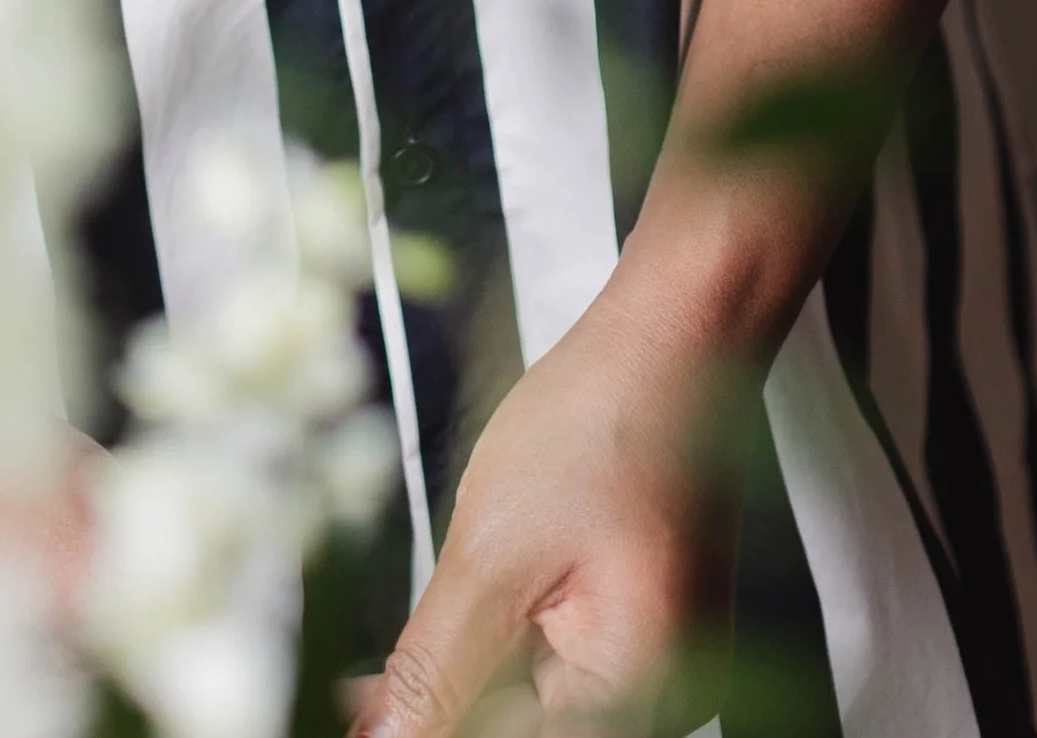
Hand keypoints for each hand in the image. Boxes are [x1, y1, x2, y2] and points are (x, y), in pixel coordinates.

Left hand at [360, 280, 744, 733]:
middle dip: (448, 705)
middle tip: (365, 685)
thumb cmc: (603, 419)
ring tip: (420, 633)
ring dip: (472, 680)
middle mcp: (672, 701)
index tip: (362, 708)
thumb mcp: (492, 551)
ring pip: (542, 706)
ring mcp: (670, 668)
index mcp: (640, 694)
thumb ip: (436, 670)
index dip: (428, 728)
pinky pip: (568, 670)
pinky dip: (510, 649)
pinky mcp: (654, 632)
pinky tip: (477, 609)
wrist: (675, 337)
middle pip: (531, 731)